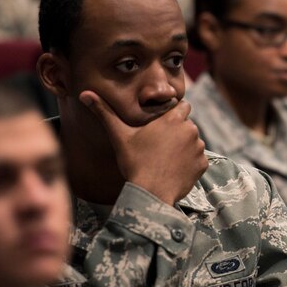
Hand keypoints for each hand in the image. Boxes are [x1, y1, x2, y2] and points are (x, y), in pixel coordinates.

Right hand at [80, 91, 207, 205]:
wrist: (151, 193)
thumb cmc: (135, 162)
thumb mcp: (119, 136)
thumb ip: (104, 112)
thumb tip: (84, 94)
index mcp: (173, 118)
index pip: (182, 105)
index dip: (173, 113)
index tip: (162, 125)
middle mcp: (191, 130)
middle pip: (187, 125)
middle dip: (177, 132)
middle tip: (160, 146)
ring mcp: (199, 148)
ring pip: (193, 142)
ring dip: (184, 147)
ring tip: (166, 159)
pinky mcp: (202, 164)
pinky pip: (198, 159)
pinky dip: (189, 163)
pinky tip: (174, 170)